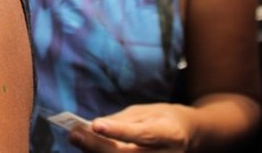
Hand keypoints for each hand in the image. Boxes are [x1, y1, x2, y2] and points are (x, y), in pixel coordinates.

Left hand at [70, 104, 194, 151]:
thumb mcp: (145, 112)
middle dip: (97, 146)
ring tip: (77, 137)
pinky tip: (90, 147)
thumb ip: (121, 121)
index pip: (142, 134)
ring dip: (95, 152)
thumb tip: (92, 127)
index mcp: (169, 133)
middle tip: (75, 133)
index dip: (118, 131)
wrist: (187, 136)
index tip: (96, 125)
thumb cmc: (162, 120)